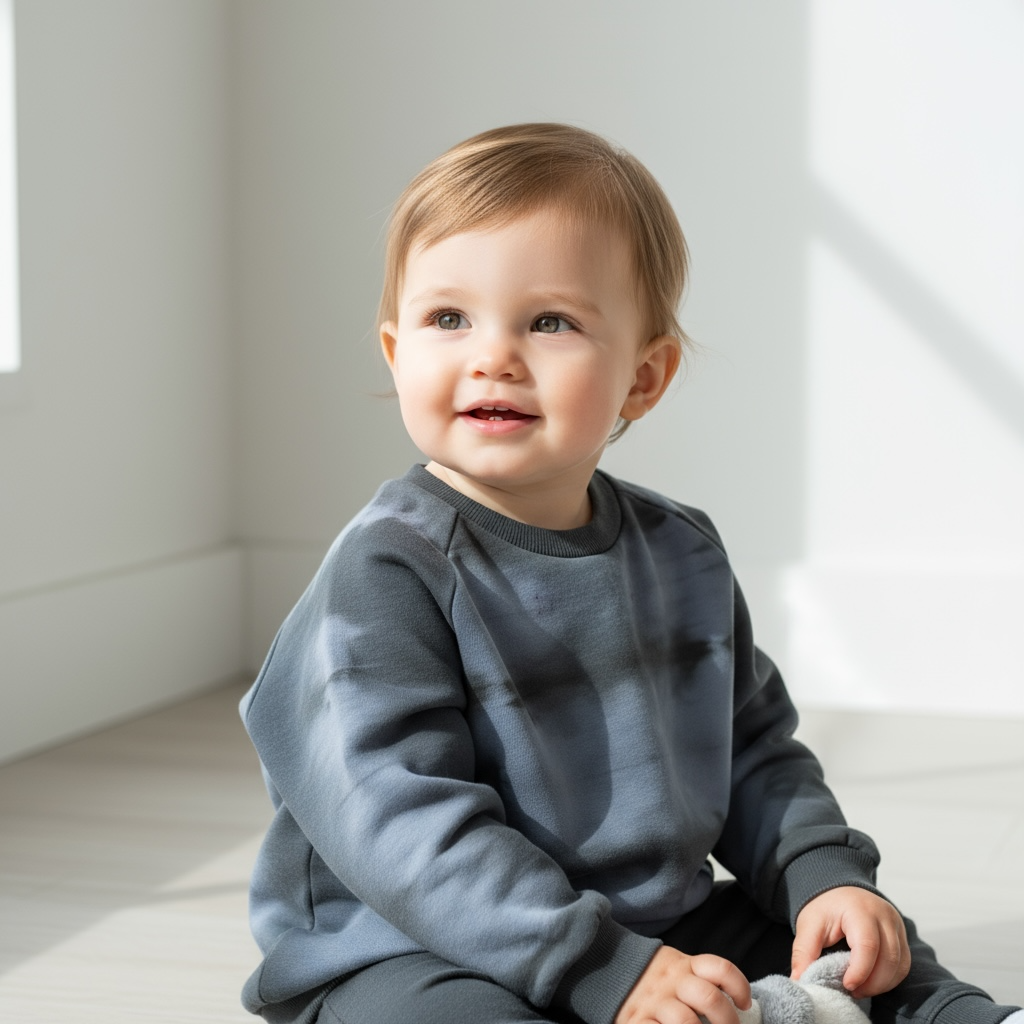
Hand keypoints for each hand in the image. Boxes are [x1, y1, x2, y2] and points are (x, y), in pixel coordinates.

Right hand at [615, 946, 750, 1023]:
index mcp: (684, 965)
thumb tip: (736, 1003)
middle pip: (709, 998)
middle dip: (728, 1022)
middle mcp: (671, 983)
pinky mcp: (636, 1021)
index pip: (720, 969)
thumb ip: (700, 979)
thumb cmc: (653, 979)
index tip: (744, 1003)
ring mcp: (654, 1003)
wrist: (606, 970)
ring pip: (686, 1021)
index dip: (739, 986)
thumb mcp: (676, 968)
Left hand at [791, 886, 910, 998]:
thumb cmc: (825, 908)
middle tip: (852, 991)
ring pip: (899, 964)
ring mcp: (896, 925)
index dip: (860, 971)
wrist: (840, 892)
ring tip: (860, 989)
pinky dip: (890, 979)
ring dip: (882, 984)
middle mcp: (883, 915)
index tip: (847, 986)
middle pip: (889, 957)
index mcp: (859, 909)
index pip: (868, 944)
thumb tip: (798, 981)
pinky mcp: (902, 935)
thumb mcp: (809, 925)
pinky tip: (872, 982)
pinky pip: (903, 964)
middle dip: (872, 982)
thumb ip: (804, 953)